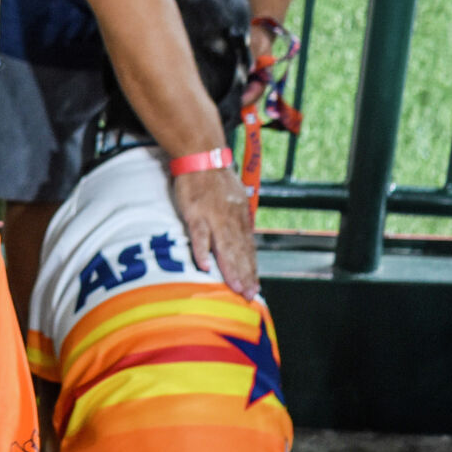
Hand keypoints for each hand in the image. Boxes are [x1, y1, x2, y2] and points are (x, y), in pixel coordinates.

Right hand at [172, 166, 259, 297]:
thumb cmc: (215, 180)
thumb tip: (242, 240)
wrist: (202, 156)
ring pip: (225, 247)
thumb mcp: (234, 199)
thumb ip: (237, 221)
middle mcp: (231, 219)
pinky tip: (206, 267)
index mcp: (240, 217)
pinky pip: (200, 236)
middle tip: (248, 294)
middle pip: (240, 252)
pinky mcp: (195, 214)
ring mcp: (213, 217)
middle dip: (245, 275)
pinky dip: (202, 251)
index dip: (252, 268)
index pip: (249, 248)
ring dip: (231, 269)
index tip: (255, 286)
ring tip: (235, 287)